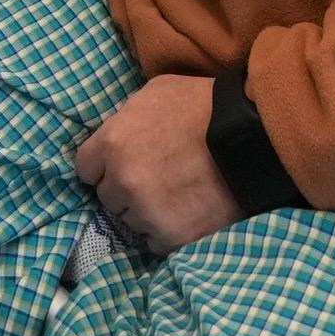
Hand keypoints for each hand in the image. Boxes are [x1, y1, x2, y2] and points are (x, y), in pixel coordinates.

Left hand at [75, 76, 241, 256]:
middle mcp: (123, 182)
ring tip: (175, 195)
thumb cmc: (202, 106)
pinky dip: (166, 232)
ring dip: (146, 211)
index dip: (103, 165)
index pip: (84, 168)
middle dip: (125, 188)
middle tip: (155, 177)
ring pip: (131, 220)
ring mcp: (146, 212)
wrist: (250, 137)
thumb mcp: (154, 93)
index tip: (120, 164)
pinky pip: (155, 242)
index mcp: (113, 143)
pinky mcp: (172, 237)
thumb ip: (126, 117)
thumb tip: (117, 132)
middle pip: (108, 197)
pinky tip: (185, 214)